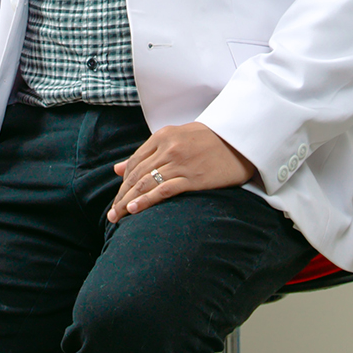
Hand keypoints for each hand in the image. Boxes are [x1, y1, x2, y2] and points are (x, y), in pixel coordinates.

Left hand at [107, 122, 254, 223]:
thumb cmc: (209, 140)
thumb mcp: (176, 138)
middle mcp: (168, 147)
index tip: (117, 199)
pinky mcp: (192, 178)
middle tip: (111, 214)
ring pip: (146, 184)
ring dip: (129, 202)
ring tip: (117, 217)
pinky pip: (163, 190)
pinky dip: (146, 201)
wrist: (240, 141)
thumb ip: (147, 153)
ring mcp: (179, 163)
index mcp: (162, 136)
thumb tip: (117, 169)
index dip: (123, 183)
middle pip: (137, 175)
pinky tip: (135, 210)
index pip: (134, 162)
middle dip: (122, 196)